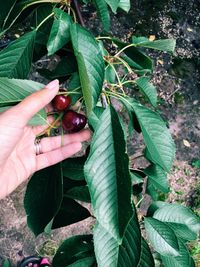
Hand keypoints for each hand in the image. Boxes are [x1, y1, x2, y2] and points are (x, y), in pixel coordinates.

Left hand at [0, 80, 90, 198]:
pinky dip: (63, 153)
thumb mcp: (16, 116)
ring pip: (52, 143)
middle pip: (49, 126)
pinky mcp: (29, 166)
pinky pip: (49, 158)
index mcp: (17, 119)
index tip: (73, 101)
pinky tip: (77, 147)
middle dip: (67, 122)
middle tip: (84, 118)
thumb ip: (37, 101)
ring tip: (88, 133)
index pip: (41, 109)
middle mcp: (22, 133)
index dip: (57, 105)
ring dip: (70, 138)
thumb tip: (55, 84)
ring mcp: (26, 150)